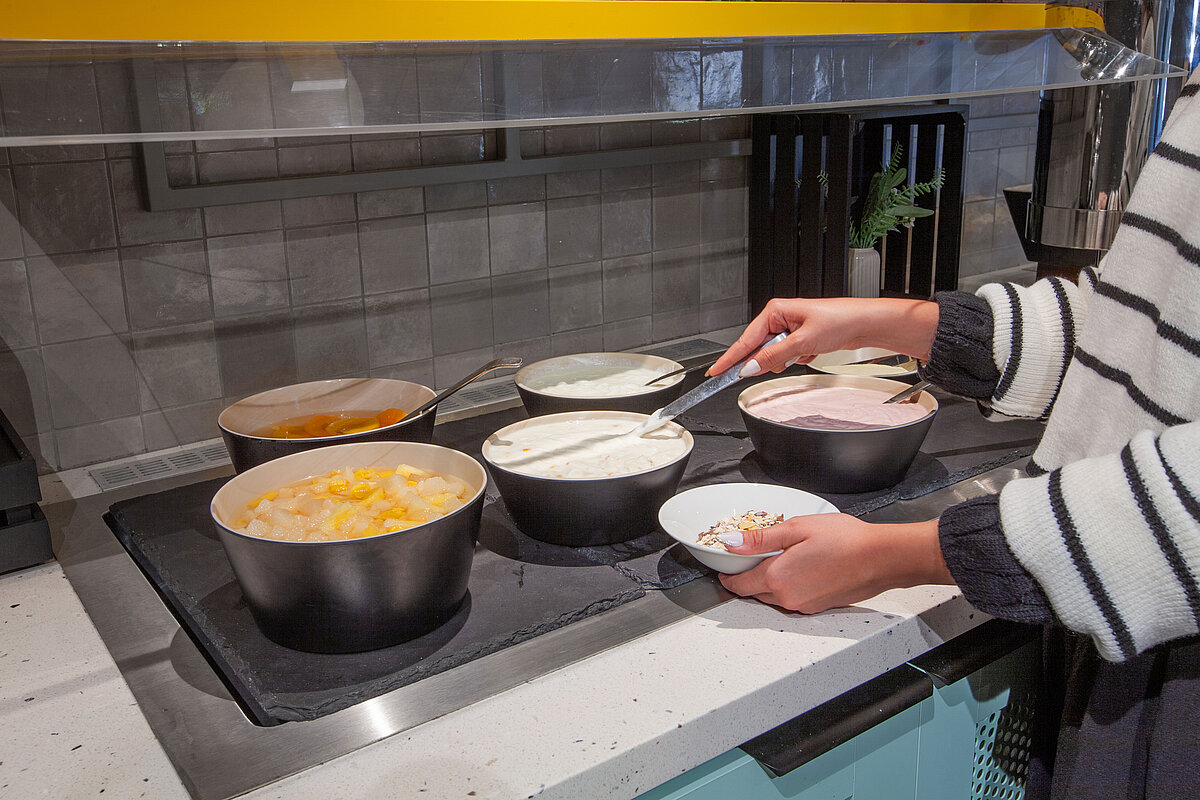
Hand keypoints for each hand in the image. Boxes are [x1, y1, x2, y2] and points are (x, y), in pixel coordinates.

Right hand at [708, 297, 938, 377]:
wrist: (864, 323)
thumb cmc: (839, 320)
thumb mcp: (803, 341)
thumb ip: (774, 356)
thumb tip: (752, 367)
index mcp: (774, 311)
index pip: (745, 340)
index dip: (730, 358)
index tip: (716, 372)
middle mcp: (779, 318)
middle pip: (758, 349)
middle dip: (769, 359)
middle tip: (783, 360)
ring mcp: (789, 329)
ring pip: (773, 355)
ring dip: (785, 359)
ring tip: (805, 351)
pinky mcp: (798, 338)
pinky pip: (786, 356)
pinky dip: (796, 359)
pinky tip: (811, 352)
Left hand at [717, 514, 952, 613]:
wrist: (882, 558)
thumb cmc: (846, 540)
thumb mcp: (796, 529)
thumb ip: (760, 540)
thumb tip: (732, 545)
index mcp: (777, 578)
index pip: (738, 584)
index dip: (727, 576)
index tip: (724, 567)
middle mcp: (787, 598)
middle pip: (753, 592)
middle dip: (747, 577)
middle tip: (750, 558)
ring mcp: (803, 605)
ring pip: (773, 597)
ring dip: (768, 582)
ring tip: (779, 559)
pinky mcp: (818, 608)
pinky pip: (792, 599)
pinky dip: (788, 586)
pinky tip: (801, 568)